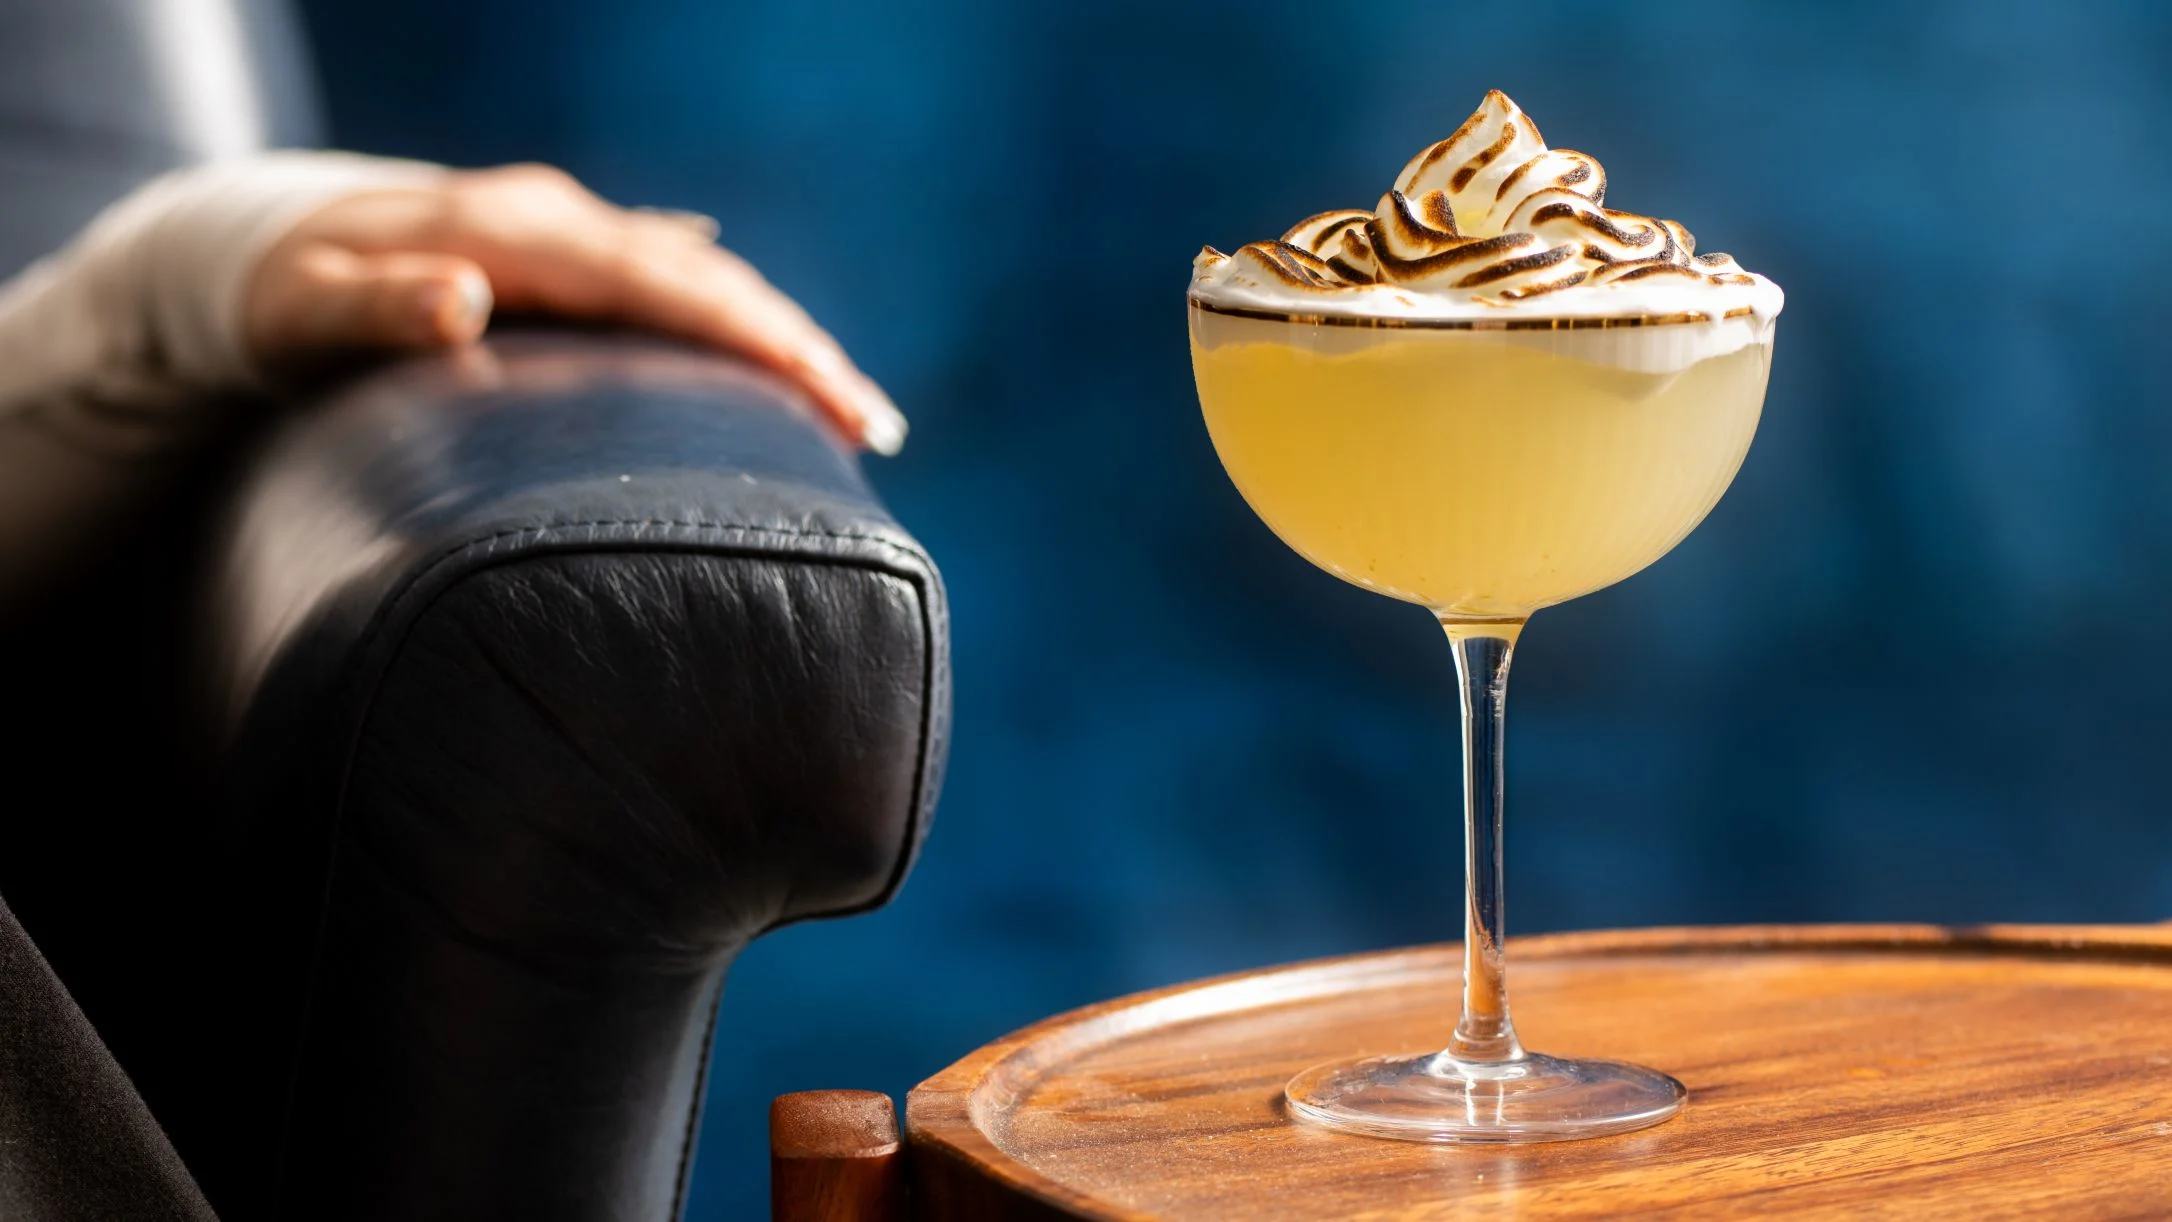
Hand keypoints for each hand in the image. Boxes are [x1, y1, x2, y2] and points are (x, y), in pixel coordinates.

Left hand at [241, 163, 905, 453]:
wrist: (262, 247)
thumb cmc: (281, 298)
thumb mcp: (303, 311)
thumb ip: (376, 306)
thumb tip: (466, 299)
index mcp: (518, 234)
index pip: (660, 281)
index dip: (748, 332)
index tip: (822, 387)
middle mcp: (563, 224)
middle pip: (710, 281)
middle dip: (800, 350)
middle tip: (876, 426)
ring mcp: (576, 239)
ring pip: (707, 284)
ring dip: (786, 344)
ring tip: (859, 416)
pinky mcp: (577, 265)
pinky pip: (679, 293)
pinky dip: (738, 332)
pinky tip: (785, 370)